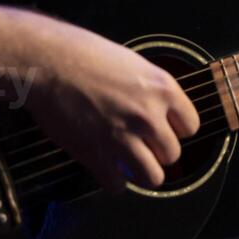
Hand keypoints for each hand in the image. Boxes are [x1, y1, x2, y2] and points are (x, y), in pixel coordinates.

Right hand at [0, 6, 199, 191]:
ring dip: (140, 172)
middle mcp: (149, 115)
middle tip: (140, 145)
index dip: (175, 130)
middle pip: (172, 154)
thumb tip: (157, 108)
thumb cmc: (84, 53)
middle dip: (156, 152)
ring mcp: (124, 138)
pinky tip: (105, 167)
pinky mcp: (97, 155)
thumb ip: (149, 89)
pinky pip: (118, 185)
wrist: (47, 62)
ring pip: (153, 177)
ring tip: (128, 162)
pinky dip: (112, 180)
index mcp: (162, 88)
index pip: (191, 126)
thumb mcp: (131, 62)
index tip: (162, 129)